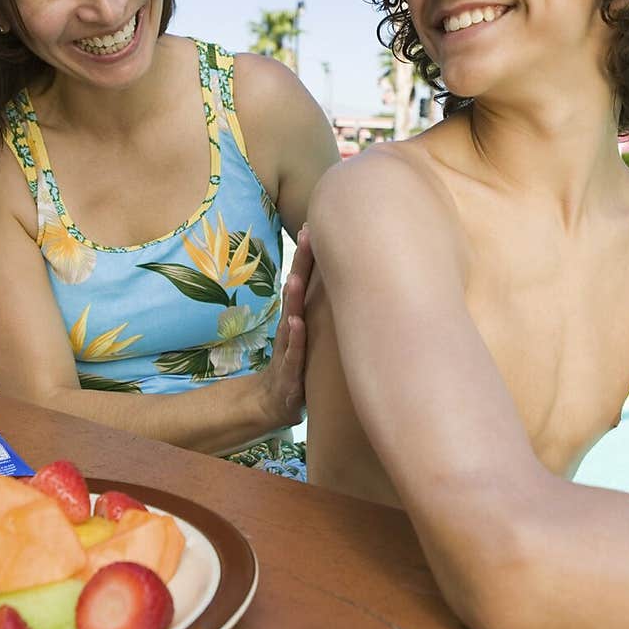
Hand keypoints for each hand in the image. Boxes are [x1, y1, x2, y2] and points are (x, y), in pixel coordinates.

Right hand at [257, 226, 312, 430]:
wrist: (275, 403)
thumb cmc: (298, 363)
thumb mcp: (312, 334)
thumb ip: (323, 311)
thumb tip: (353, 284)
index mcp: (300, 316)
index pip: (305, 280)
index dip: (309, 255)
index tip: (316, 225)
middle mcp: (293, 326)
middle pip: (296, 290)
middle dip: (302, 264)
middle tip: (307, 235)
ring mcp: (290, 347)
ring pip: (292, 318)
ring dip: (294, 298)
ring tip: (296, 278)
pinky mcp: (290, 371)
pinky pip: (293, 352)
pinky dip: (295, 338)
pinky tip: (297, 324)